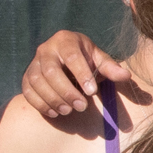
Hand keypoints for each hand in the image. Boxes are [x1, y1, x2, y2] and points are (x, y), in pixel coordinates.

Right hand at [19, 29, 133, 118]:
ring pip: (37, 81)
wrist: (64, 60)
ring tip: (68, 111)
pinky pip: (27, 91)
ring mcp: (34, 63)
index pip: (72, 56)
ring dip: (52, 99)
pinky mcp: (26, 77)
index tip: (92, 92)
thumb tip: (126, 76)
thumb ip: (111, 68)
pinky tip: (55, 113)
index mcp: (65, 40)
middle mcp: (46, 49)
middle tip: (82, 106)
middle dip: (66, 91)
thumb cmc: (86, 59)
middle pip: (51, 71)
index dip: (81, 74)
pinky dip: (40, 104)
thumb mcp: (99, 60)